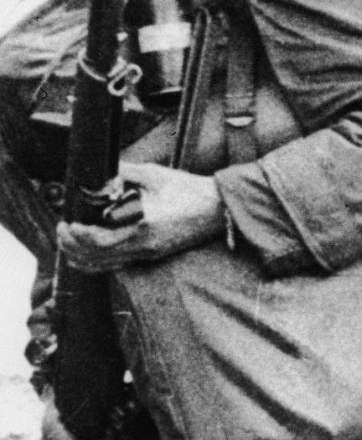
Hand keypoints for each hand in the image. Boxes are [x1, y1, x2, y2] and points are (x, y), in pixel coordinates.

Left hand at [54, 163, 222, 271]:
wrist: (220, 208)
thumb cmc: (190, 190)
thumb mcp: (155, 175)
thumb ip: (123, 173)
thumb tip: (98, 175)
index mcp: (144, 227)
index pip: (99, 240)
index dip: (77, 234)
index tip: (67, 221)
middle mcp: (144, 246)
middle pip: (95, 257)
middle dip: (72, 245)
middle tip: (62, 229)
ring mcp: (148, 254)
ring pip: (103, 265)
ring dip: (80, 256)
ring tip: (69, 241)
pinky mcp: (152, 256)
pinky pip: (116, 266)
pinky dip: (96, 263)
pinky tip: (87, 254)